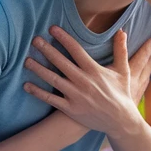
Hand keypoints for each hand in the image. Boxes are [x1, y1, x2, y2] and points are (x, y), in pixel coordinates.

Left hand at [23, 27, 150, 138]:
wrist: (120, 121)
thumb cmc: (121, 94)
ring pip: (53, 80)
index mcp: (94, 70)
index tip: (52, 28)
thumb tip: (122, 31)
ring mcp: (76, 96)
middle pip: (61, 63)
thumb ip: (120, 50)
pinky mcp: (71, 109)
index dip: (64, 38)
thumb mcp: (123, 71)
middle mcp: (83, 82)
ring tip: (26, 60)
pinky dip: (38, 92)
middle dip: (47, 50)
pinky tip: (26, 85)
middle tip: (34, 40)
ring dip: (38, 69)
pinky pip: (51, 99)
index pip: (76, 50)